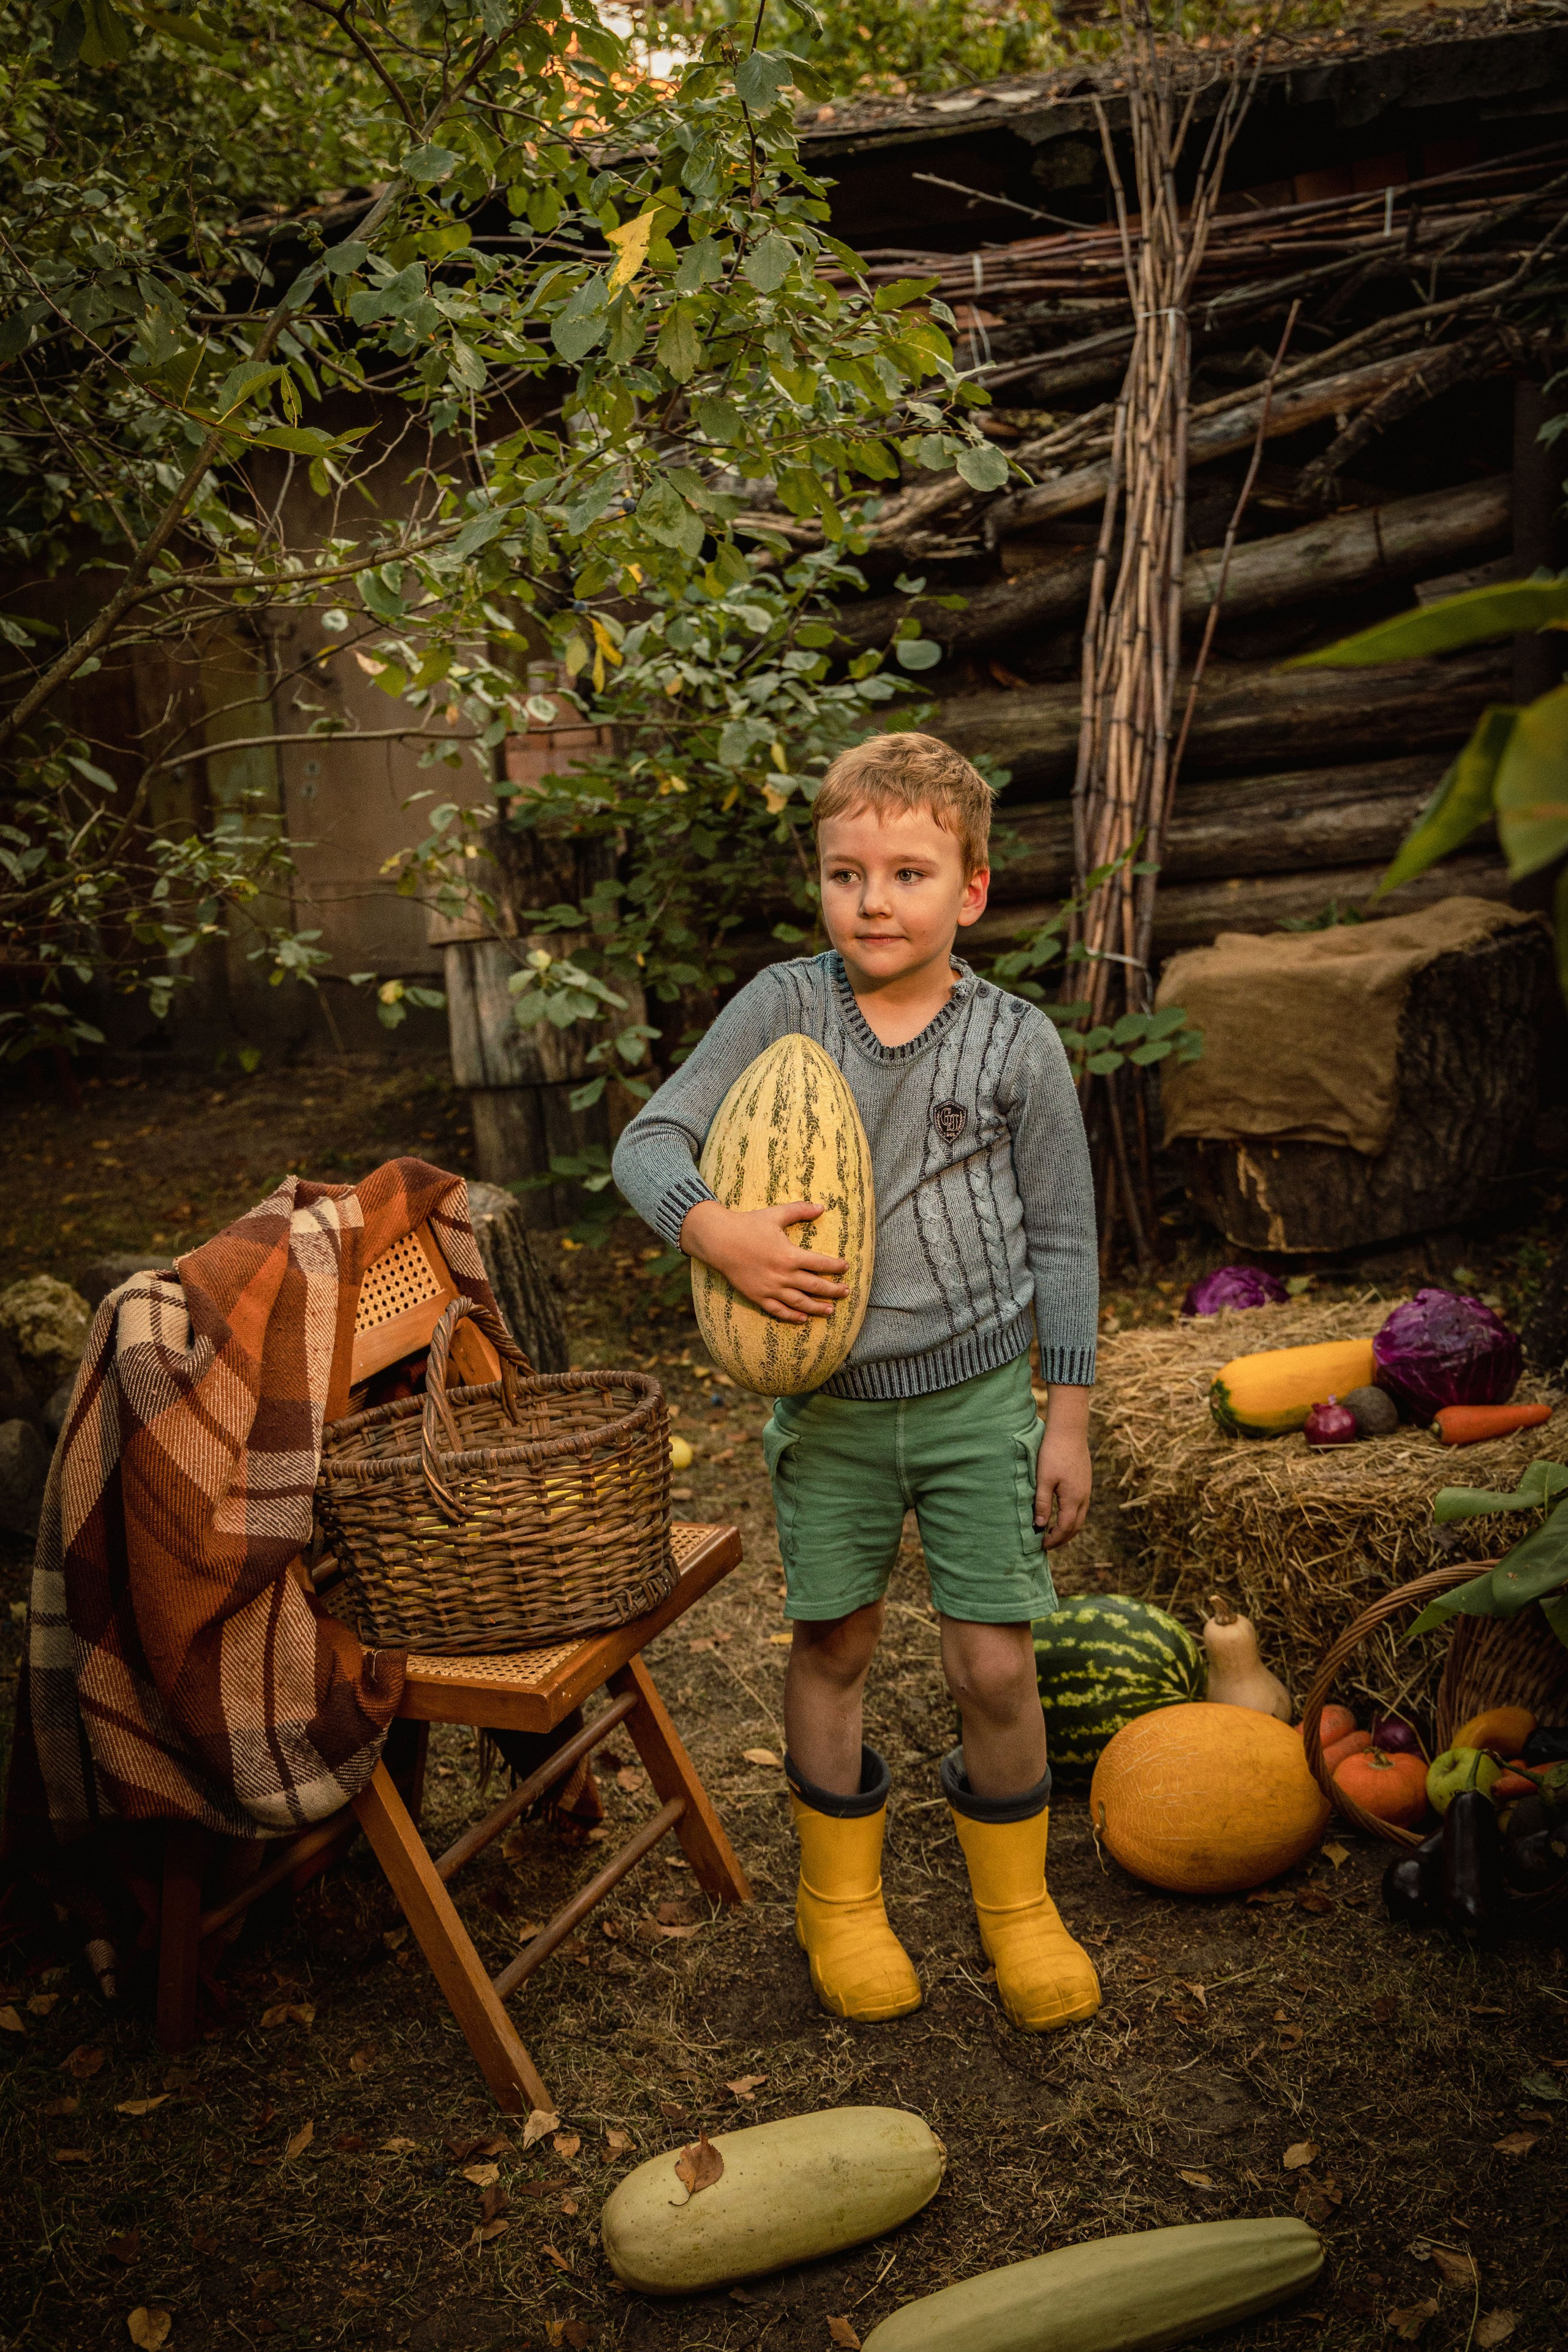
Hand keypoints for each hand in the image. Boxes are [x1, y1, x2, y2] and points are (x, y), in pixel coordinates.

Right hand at [680, 1199, 849, 1324]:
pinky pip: (778, 1310)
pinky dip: (792, 1316)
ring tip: (831, 1310)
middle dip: (833, 1290)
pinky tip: (803, 1319)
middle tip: (846, 1292)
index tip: (845, 1267)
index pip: (820, 1264)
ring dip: (817, 1307)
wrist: (719, 1241)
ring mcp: (770, 1288)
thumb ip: (799, 1211)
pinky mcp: (758, 1296)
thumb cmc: (747, 1225)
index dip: (835, 1266)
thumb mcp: (775, 1214)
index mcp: (790, 1255)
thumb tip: (822, 1207)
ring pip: (800, 1302)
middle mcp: (783, 1275)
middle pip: (815, 1286)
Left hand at [1034, 1385, 1091, 1550]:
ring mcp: (1087, 1490)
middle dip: (1062, 1538)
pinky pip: (1081, 1507)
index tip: (1041, 1546)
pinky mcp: (1085, 1482)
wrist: (1070, 1430)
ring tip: (1052, 1532)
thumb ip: (1042, 1503)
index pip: (1065, 1528)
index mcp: (1074, 1499)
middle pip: (1076, 1527)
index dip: (1054, 1539)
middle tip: (1047, 1544)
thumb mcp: (1043, 1479)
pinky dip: (1072, 1516)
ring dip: (1068, 1528)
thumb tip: (1040, 1526)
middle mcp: (1084, 1497)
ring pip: (1080, 1517)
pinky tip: (1061, 1513)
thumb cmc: (1053, 1453)